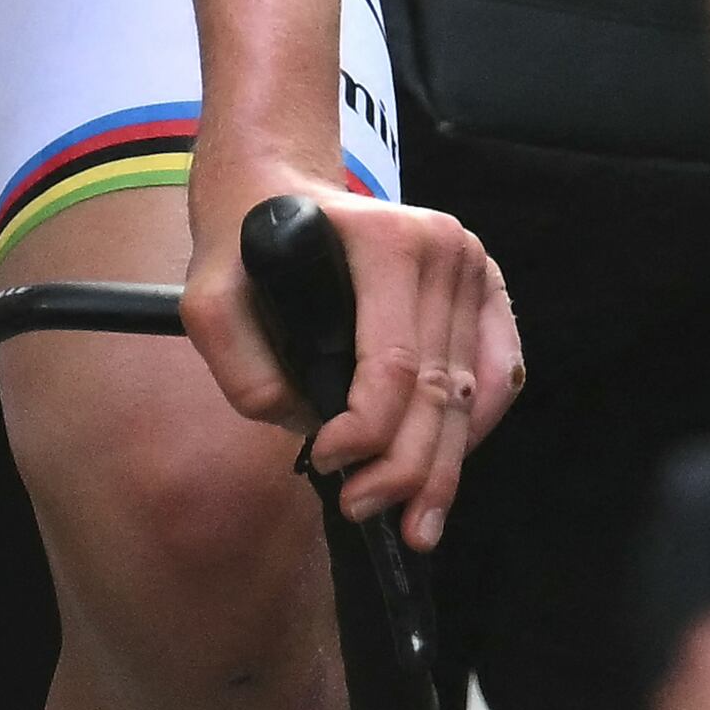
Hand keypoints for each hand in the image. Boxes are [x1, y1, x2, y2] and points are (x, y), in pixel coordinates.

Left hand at [182, 172, 519, 550]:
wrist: (280, 186)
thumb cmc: (245, 244)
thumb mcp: (209, 297)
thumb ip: (240, 367)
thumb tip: (307, 426)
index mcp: (388, 241)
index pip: (394, 364)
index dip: (367, 433)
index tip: (325, 464)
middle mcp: (445, 249)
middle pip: (438, 388)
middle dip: (405, 468)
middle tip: (363, 510)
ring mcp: (474, 266)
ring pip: (471, 392)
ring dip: (445, 466)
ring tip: (417, 523)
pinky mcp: (487, 287)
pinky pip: (499, 372)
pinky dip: (476, 427)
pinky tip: (447, 471)